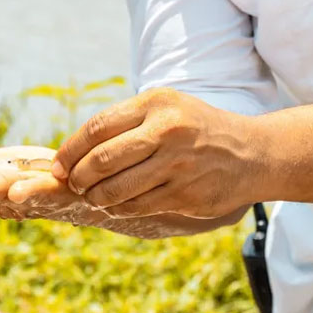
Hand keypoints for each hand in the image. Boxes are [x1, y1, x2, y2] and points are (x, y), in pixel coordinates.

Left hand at [53, 88, 271, 219]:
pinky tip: (116, 206)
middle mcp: (167, 131)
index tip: (58, 165)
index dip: (71, 150)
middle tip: (73, 184)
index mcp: (157, 104)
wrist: (254, 153)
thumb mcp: (167, 109)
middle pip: (103, 159)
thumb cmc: (198, 129)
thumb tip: (74, 151)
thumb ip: (127, 123)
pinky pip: (137, 206)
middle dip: (79, 176)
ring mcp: (178, 165)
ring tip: (93, 196)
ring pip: (117, 188)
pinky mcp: (186, 194)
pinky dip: (119, 209)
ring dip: (96, 197)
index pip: (98, 128)